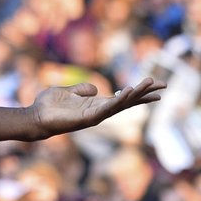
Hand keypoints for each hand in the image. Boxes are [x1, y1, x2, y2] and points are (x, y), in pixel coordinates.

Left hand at [27, 78, 164, 139]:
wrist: (36, 117)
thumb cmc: (49, 106)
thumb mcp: (68, 91)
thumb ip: (82, 89)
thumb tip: (95, 87)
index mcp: (96, 103)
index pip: (123, 98)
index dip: (139, 93)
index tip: (156, 86)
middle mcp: (99, 110)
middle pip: (128, 102)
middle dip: (146, 94)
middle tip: (165, 85)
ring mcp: (95, 115)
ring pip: (122, 104)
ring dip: (137, 94)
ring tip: (151, 83)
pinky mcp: (88, 117)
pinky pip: (108, 108)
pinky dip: (120, 100)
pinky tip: (130, 91)